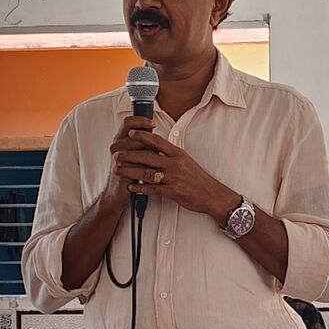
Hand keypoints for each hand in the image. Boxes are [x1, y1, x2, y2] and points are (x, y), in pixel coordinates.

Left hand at [112, 123, 234, 219]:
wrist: (212, 195)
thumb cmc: (199, 178)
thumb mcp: (186, 161)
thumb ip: (171, 154)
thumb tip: (156, 147)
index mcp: (178, 154)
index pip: (158, 141)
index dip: (143, 136)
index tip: (130, 133)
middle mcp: (175, 164)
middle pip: (147, 156)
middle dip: (129, 155)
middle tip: (116, 154)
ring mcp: (173, 178)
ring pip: (146, 172)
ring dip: (129, 171)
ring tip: (117, 170)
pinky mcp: (172, 192)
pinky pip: (152, 189)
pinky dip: (140, 188)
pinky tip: (131, 186)